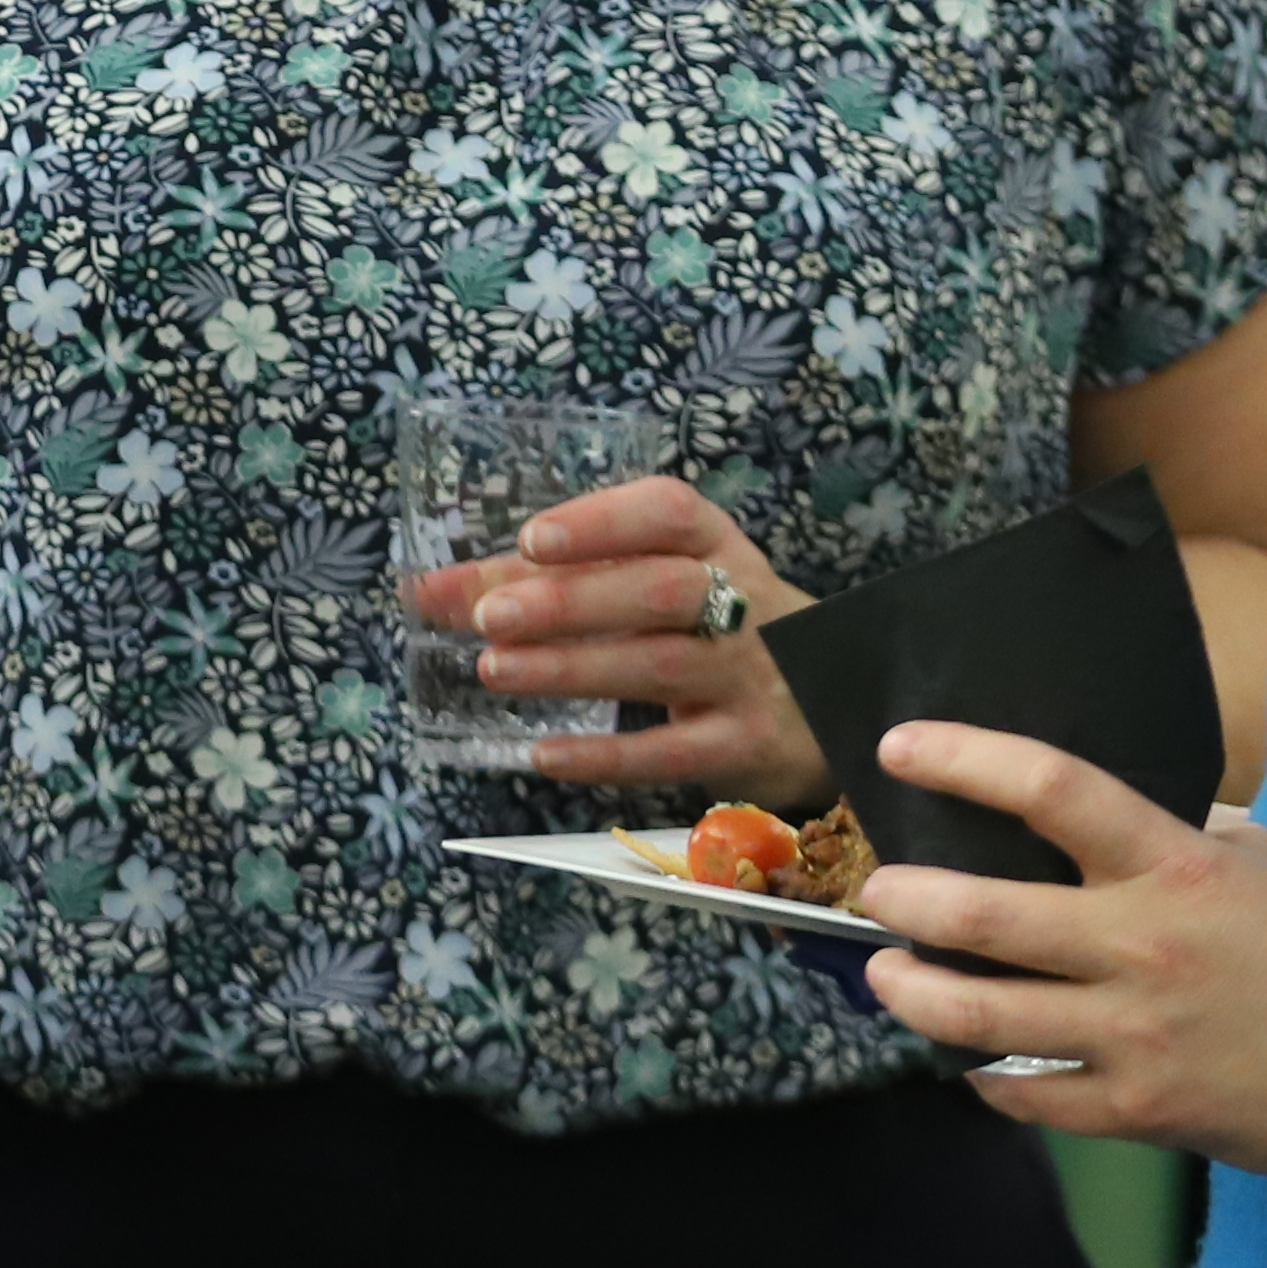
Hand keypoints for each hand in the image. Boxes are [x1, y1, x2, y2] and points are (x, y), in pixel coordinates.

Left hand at [420, 472, 820, 798]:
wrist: (834, 702)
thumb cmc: (717, 627)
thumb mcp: (660, 584)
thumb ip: (555, 580)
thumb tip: (432, 590)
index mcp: (717, 546)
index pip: (669, 512)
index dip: (601, 521)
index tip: (532, 537)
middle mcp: (741, 604)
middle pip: (660, 590)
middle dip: (569, 600)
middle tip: (487, 615)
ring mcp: (748, 678)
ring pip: (658, 665)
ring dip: (570, 668)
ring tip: (493, 670)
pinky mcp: (744, 747)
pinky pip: (672, 754)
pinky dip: (604, 755)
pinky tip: (542, 754)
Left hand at [844, 720, 1266, 1188]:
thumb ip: (1176, 835)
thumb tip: (1095, 824)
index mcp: (1177, 868)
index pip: (1050, 791)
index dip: (964, 760)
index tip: (902, 749)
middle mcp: (1142, 946)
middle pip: (982, 915)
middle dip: (907, 899)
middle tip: (882, 891)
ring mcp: (1135, 1036)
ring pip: (979, 1015)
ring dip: (915, 992)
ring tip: (892, 977)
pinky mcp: (1141, 1110)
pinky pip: (1028, 1093)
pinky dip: (986, 1075)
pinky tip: (971, 1060)